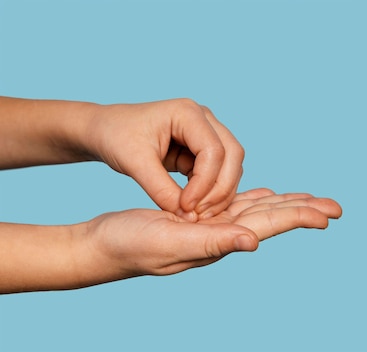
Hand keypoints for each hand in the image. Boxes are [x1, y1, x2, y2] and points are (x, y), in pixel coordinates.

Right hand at [78, 189, 340, 283]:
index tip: (329, 215)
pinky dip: (253, 198)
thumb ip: (212, 242)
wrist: (103, 245)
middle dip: (303, 210)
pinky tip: (265, 195)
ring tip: (309, 198)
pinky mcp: (198, 216)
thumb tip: (254, 242)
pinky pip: (234, 205)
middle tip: (336, 207)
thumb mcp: (170, 241)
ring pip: (257, 209)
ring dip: (284, 203)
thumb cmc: (130, 245)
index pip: (269, 224)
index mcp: (220, 240)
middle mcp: (221, 234)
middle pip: (272, 217)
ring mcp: (210, 225)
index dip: (299, 217)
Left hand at [86, 98, 243, 220]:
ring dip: (220, 191)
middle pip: (233, 154)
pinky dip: (212, 191)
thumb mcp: (134, 163)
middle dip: (221, 188)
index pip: (213, 150)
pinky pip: (218, 172)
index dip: (205, 182)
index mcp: (187, 113)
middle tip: (201, 215)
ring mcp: (206, 133)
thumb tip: (187, 216)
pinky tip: (197, 207)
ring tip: (198, 214)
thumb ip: (161, 189)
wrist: (104, 131)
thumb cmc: (115, 137)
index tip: (186, 207)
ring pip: (231, 165)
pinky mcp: (202, 149)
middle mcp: (204, 119)